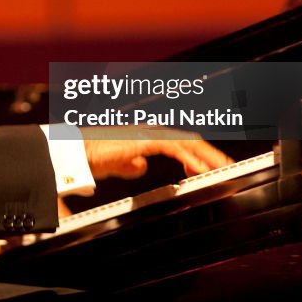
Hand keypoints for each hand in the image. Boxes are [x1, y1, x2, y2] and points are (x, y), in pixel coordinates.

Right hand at [82, 125, 231, 179]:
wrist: (75, 154)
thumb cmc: (90, 157)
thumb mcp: (116, 163)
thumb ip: (129, 164)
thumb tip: (141, 166)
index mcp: (144, 136)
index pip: (178, 142)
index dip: (196, 153)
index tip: (209, 166)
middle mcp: (149, 131)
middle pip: (187, 139)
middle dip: (209, 153)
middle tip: (227, 166)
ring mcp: (147, 134)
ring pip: (186, 141)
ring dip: (207, 155)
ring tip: (223, 168)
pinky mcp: (143, 140)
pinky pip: (173, 148)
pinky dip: (189, 158)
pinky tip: (200, 170)